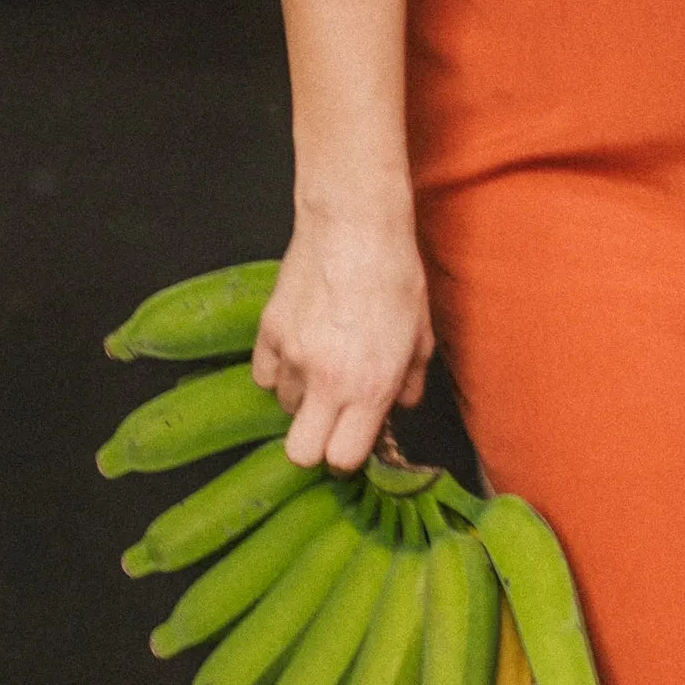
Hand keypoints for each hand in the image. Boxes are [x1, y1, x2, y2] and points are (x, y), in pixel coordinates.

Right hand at [253, 210, 432, 473]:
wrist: (355, 226)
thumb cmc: (396, 276)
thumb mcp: (421, 334)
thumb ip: (411, 380)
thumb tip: (402, 404)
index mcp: (370, 387)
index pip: (343, 458)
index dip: (346, 456)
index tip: (353, 440)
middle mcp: (328, 380)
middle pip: (300, 453)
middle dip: (314, 444)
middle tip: (331, 420)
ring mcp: (293, 356)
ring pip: (282, 406)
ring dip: (301, 397)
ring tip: (322, 364)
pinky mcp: (268, 331)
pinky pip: (263, 373)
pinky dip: (278, 368)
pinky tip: (299, 346)